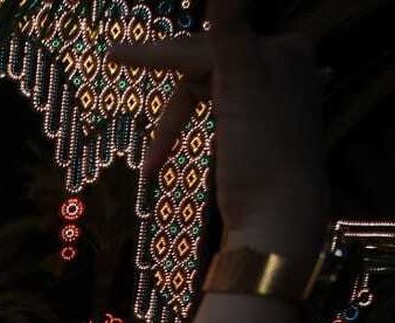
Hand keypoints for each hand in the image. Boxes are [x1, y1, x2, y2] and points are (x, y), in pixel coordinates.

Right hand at [112, 0, 325, 255]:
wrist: (280, 221)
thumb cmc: (261, 154)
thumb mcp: (241, 85)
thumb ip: (229, 30)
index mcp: (282, 50)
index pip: (205, 46)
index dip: (157, 54)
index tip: (110, 55)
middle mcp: (284, 67)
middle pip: (207, 67)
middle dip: (170, 103)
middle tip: (133, 118)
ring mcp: (274, 99)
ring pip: (208, 93)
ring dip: (175, 126)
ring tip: (151, 164)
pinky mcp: (263, 130)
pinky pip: (217, 114)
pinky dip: (192, 131)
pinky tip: (172, 149)